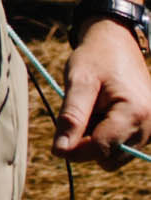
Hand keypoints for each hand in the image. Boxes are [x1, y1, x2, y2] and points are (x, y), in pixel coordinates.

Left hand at [57, 16, 150, 165]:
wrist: (117, 42)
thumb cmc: (96, 57)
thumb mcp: (78, 81)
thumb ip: (71, 116)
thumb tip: (60, 151)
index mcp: (135, 112)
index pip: (102, 149)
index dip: (75, 149)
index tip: (57, 141)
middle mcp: (149, 125)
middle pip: (109, 157)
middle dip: (88, 144)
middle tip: (81, 114)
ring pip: (115, 156)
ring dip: (98, 140)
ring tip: (95, 110)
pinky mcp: (148, 130)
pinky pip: (122, 147)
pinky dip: (108, 136)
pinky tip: (104, 113)